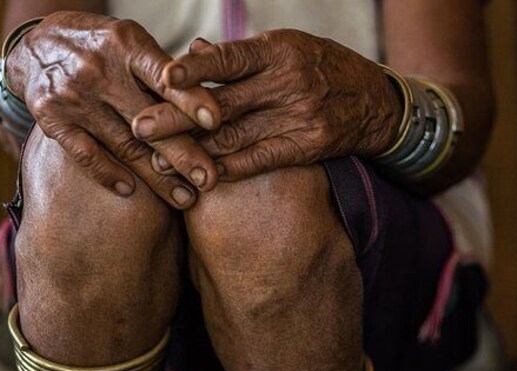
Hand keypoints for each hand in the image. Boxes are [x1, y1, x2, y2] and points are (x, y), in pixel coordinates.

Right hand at [5, 11, 223, 207]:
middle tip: (210, 180)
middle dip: (183, 153)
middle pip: (149, 120)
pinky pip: (85, 154)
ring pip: (124, 145)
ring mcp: (74, 97)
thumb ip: (164, 71)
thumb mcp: (131, 41)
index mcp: (126, 45)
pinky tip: (131, 192)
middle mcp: (99, 70)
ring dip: (157, 177)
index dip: (190, 98)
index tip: (217, 120)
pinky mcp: (52, 119)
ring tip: (186, 199)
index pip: (163, 76)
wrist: (35, 44)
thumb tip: (212, 106)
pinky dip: (108, 174)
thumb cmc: (101, 47)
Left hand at [131, 31, 402, 180]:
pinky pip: (261, 160)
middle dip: (177, 117)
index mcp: (278, 50)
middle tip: (140, 127)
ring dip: (194, 151)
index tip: (162, 77)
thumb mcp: (286, 48)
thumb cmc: (321, 67)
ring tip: (158, 161)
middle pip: (223, 102)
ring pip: (236, 136)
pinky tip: (201, 176)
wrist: (377, 101)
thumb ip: (240, 57)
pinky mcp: (307, 145)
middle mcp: (287, 82)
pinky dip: (230, 168)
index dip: (195, 69)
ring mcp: (299, 115)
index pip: (229, 58)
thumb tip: (193, 52)